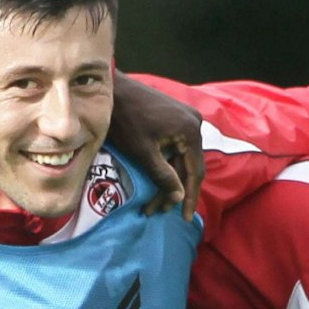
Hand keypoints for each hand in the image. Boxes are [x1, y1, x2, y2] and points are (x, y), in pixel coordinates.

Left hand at [109, 72, 205, 220]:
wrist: (113, 90)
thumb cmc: (125, 120)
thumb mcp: (143, 152)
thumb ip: (163, 176)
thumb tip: (178, 198)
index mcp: (191, 131)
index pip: (195, 172)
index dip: (189, 197)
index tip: (184, 218)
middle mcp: (194, 123)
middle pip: (187, 167)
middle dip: (171, 191)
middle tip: (155, 211)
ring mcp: (186, 119)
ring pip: (180, 159)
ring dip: (167, 180)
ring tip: (151, 203)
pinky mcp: (176, 118)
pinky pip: (175, 148)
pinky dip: (165, 165)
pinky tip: (155, 180)